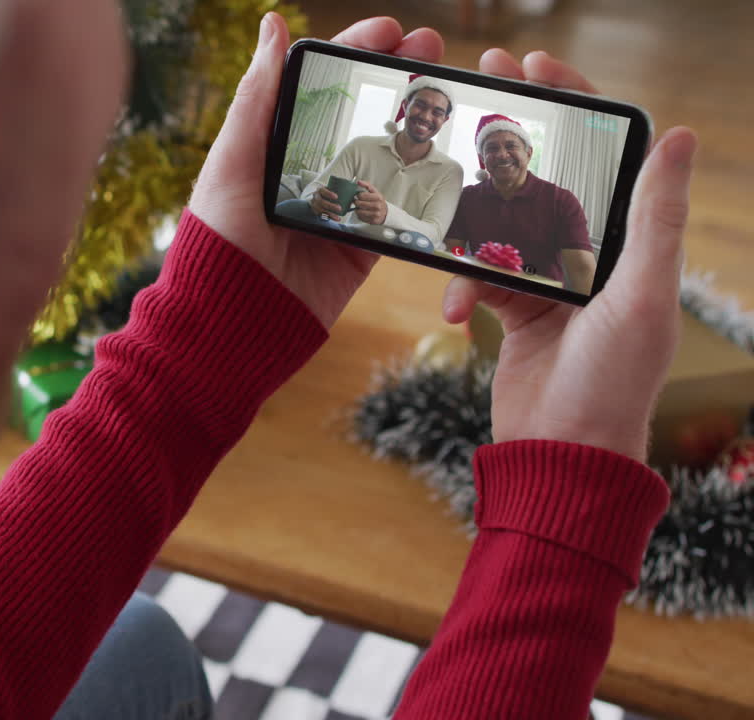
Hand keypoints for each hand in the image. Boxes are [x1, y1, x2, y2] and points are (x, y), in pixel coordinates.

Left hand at [188, 14, 443, 327]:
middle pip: (362, 112)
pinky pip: (400, 210)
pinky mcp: (362, 247)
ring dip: (419, 120)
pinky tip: (449, 153)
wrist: (232, 322)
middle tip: (432, 49)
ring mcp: (339, 209)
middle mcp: (309, 172)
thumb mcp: (233, 161)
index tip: (391, 30)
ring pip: (388, 154)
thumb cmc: (218, 239)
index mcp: (275, 145)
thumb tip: (271, 25)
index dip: (356, 51)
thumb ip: (257, 98)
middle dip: (398, 76)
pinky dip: (423, 184)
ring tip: (449, 91)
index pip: (321, 86)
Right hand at [309, 188, 342, 219]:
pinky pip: (322, 216)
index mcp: (320, 190)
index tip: (337, 197)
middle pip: (322, 202)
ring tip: (338, 217)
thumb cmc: (328, 194)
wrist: (317, 199)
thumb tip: (355, 191)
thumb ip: (340, 189)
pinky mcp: (316, 212)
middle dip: (331, 206)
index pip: (323, 191)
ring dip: (330, 214)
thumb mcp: (331, 189)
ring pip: (321, 210)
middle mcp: (316, 197)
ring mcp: (315, 205)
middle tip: (340, 208)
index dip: (329, 194)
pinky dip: (329, 218)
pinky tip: (336, 219)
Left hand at [353, 180, 387, 224]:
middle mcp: (378, 206)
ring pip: (359, 211)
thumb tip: (358, 182)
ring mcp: (376, 214)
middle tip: (357, 201)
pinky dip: (360, 215)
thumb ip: (367, 185)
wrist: (385, 212)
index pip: (362, 195)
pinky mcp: (373, 220)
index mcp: (378, 197)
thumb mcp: (375, 192)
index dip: (358, 195)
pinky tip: (363, 212)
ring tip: (359, 207)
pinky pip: (361, 217)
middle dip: (356, 202)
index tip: (359, 195)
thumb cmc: (378, 201)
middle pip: (360, 203)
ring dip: (357, 209)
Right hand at [441, 49, 696, 461]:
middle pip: (544, 174)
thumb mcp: (641, 295)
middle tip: (474, 93)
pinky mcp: (513, 308)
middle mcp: (591, 253)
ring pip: (498, 224)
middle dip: (508, 136)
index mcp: (630, 240)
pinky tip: (457, 312)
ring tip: (445, 218)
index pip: (603, 153)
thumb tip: (681, 134)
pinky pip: (477, 273)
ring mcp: (548, 280)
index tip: (531, 65)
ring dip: (471, 226)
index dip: (571, 102)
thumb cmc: (612, 382)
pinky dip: (462, 286)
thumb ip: (654, 216)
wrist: (561, 455)